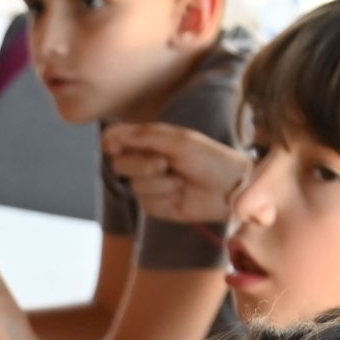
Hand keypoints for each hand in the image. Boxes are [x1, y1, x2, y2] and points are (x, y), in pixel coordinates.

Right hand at [101, 123, 246, 224]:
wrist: (230, 189)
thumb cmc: (210, 159)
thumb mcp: (178, 141)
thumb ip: (144, 136)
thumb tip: (109, 134)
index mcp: (151, 142)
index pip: (117, 139)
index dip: (111, 142)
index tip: (113, 146)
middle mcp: (147, 162)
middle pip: (120, 164)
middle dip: (140, 164)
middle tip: (164, 163)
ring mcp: (150, 185)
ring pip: (134, 185)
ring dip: (159, 183)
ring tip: (182, 181)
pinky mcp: (155, 206)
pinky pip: (146, 202)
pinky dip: (164, 197)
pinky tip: (180, 195)